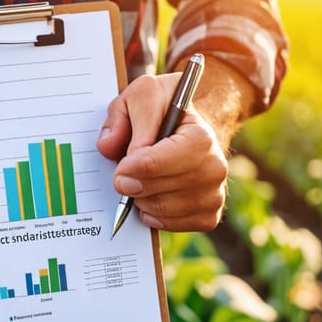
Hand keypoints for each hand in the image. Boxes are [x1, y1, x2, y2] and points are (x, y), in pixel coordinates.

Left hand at [95, 72, 228, 231]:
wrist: (193, 124)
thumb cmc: (166, 109)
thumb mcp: (142, 96)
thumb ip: (121, 117)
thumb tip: (106, 146)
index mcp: (201, 138)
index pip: (156, 164)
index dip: (129, 168)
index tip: (119, 167)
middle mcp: (214, 169)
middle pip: (156, 191)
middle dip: (133, 183)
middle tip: (125, 171)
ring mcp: (213, 196)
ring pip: (159, 211)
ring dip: (141, 198)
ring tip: (144, 178)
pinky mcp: (207, 216)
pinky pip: (168, 225)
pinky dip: (153, 214)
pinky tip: (153, 194)